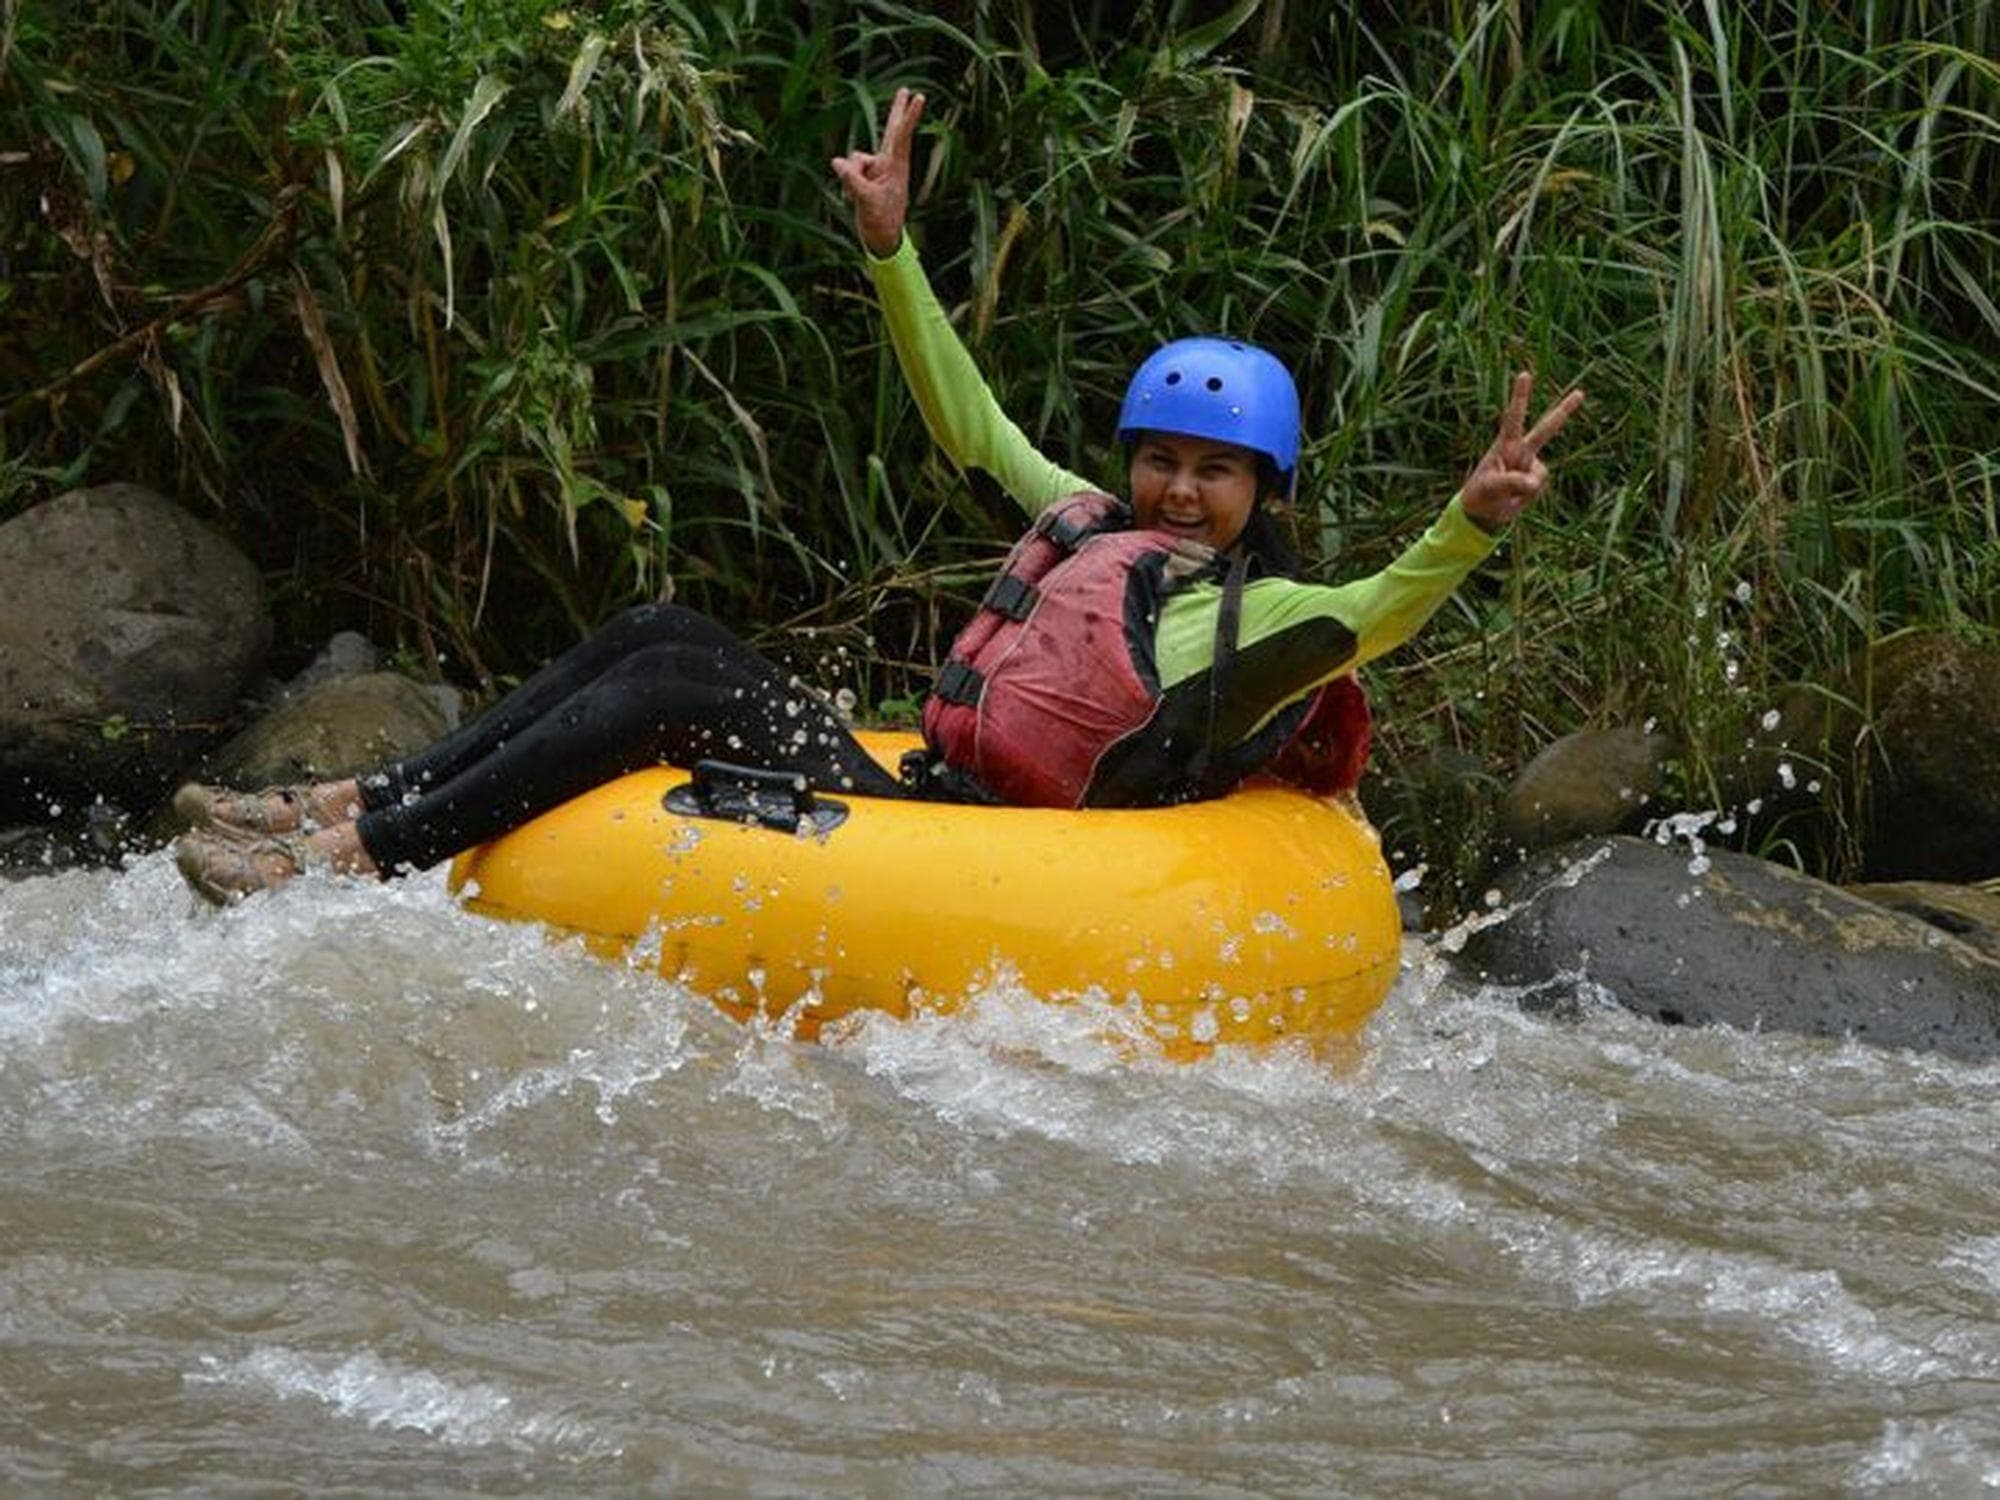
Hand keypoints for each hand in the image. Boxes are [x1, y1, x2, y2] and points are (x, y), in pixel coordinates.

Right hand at [830, 86, 925, 258]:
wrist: (881, 239)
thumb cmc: (881, 221)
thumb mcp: (865, 200)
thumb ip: (852, 179)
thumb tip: (837, 161)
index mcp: (896, 166)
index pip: (902, 135)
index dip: (908, 115)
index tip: (920, 96)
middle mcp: (888, 163)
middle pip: (891, 130)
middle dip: (897, 110)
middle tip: (905, 89)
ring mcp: (876, 169)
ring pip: (854, 158)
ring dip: (850, 176)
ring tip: (858, 198)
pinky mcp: (865, 176)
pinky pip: (847, 170)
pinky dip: (846, 183)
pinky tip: (851, 199)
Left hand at [1460, 371, 1585, 529]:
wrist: (1484, 512)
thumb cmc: (1480, 494)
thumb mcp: (1490, 487)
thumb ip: (1512, 481)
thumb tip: (1535, 482)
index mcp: (1505, 445)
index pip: (1514, 418)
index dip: (1520, 397)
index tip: (1524, 374)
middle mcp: (1521, 451)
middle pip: (1546, 429)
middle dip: (1564, 411)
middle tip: (1580, 393)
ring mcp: (1531, 465)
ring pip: (1539, 474)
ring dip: (1524, 488)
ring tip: (1505, 494)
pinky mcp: (1537, 480)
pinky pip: (1537, 487)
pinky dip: (1526, 496)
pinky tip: (1515, 498)